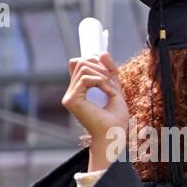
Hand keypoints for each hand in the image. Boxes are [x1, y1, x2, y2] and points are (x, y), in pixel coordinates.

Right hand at [61, 52, 130, 169]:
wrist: (115, 135)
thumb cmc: (116, 119)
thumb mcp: (115, 89)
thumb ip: (109, 72)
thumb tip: (102, 52)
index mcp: (80, 90)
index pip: (78, 63)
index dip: (92, 59)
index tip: (108, 67)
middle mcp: (72, 92)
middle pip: (80, 61)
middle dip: (100, 66)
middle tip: (111, 82)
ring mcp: (70, 96)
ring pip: (83, 67)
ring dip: (102, 75)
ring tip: (111, 89)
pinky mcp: (72, 100)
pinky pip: (85, 78)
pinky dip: (101, 82)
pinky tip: (108, 93)